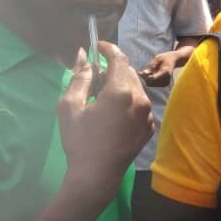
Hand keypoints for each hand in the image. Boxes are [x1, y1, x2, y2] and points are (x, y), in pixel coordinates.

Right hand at [58, 43, 153, 192]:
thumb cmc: (79, 139)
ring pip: (136, 88)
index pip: (119, 59)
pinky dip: (128, 101)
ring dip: (121, 85)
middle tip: (95, 76)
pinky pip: (140, 104)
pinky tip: (113, 113)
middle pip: (129, 72)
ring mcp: (148, 114)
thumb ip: (80, 76)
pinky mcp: (149, 127)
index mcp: (121, 92)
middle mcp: (141, 99)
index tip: (98, 46)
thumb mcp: (71, 105)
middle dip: (113, 68)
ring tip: (102, 96)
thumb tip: (83, 55)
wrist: (97, 175)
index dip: (108, 49)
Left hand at [139, 51, 178, 86]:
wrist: (175, 60)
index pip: (154, 78)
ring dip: (147, 79)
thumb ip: (151, 66)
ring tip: (146, 72)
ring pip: (152, 84)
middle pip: (152, 82)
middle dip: (145, 77)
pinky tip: (150, 74)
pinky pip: (153, 84)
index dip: (145, 76)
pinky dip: (150, 80)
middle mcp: (167, 79)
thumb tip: (143, 73)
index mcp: (166, 72)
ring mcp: (166, 82)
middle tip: (140, 72)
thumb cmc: (165, 57)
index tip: (140, 72)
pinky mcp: (164, 84)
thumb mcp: (158, 58)